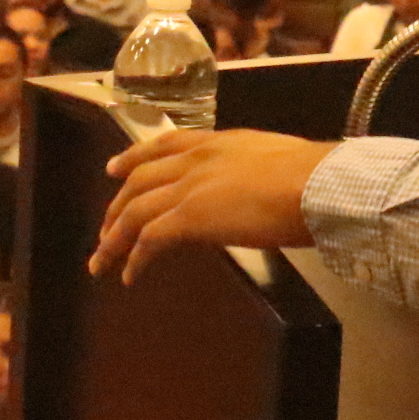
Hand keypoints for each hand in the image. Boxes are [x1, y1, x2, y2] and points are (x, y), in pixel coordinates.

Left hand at [90, 130, 331, 285]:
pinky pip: (148, 240)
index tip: (115, 168)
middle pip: (139, 180)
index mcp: (218, 142)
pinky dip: (135, 260)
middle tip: (104, 228)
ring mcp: (189, 188)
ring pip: (134, 211)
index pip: (165, 144)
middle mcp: (196, 160)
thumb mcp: (276, 162)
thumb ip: (254, 173)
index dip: (135, 156)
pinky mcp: (188, 218)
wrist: (316, 184)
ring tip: (102, 261)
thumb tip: (256, 189)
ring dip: (114, 238)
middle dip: (116, 205)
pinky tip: (130, 277)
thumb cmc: (314, 177)